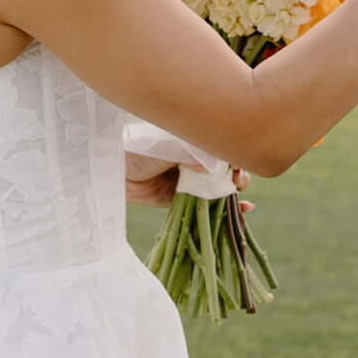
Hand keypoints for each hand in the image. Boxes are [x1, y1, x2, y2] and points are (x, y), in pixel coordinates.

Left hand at [124, 158, 249, 206]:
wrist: (113, 168)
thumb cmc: (139, 149)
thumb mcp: (167, 147)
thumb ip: (191, 154)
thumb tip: (218, 166)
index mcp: (195, 143)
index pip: (224, 150)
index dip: (236, 157)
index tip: (238, 168)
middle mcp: (195, 160)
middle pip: (226, 170)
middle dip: (239, 177)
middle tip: (238, 184)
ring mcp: (189, 180)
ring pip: (219, 189)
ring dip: (235, 197)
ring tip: (244, 207)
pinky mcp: (181, 198)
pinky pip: (206, 205)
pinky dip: (223, 210)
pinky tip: (241, 214)